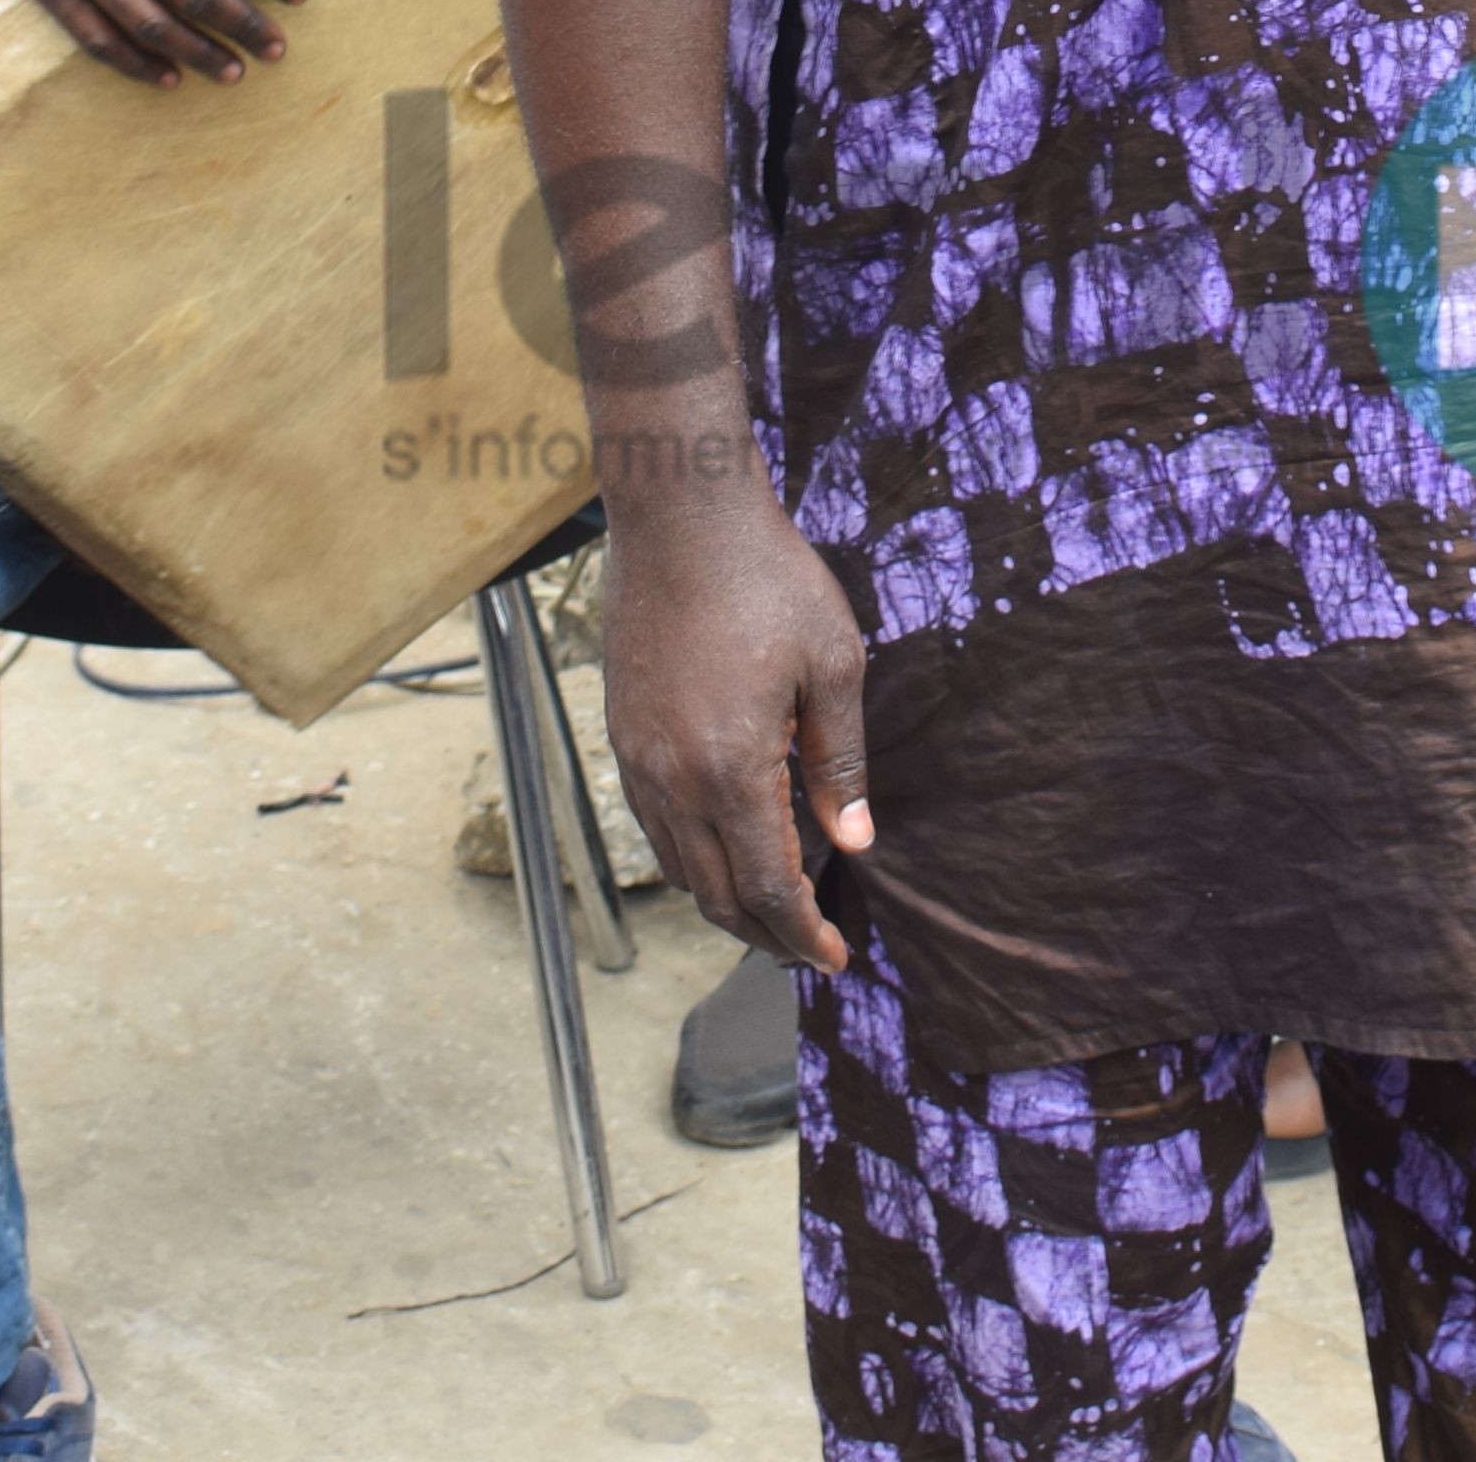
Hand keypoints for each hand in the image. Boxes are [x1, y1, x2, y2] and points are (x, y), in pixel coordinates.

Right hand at [596, 480, 875, 969]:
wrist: (680, 516)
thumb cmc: (767, 579)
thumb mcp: (834, 666)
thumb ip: (840, 762)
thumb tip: (854, 842)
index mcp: (731, 769)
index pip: (768, 888)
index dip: (804, 934)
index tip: (837, 958)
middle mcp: (672, 778)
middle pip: (716, 896)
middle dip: (766, 935)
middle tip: (811, 948)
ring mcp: (637, 758)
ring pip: (678, 867)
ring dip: (726, 901)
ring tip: (774, 907)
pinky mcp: (621, 733)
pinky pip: (653, 825)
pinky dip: (692, 856)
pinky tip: (727, 843)